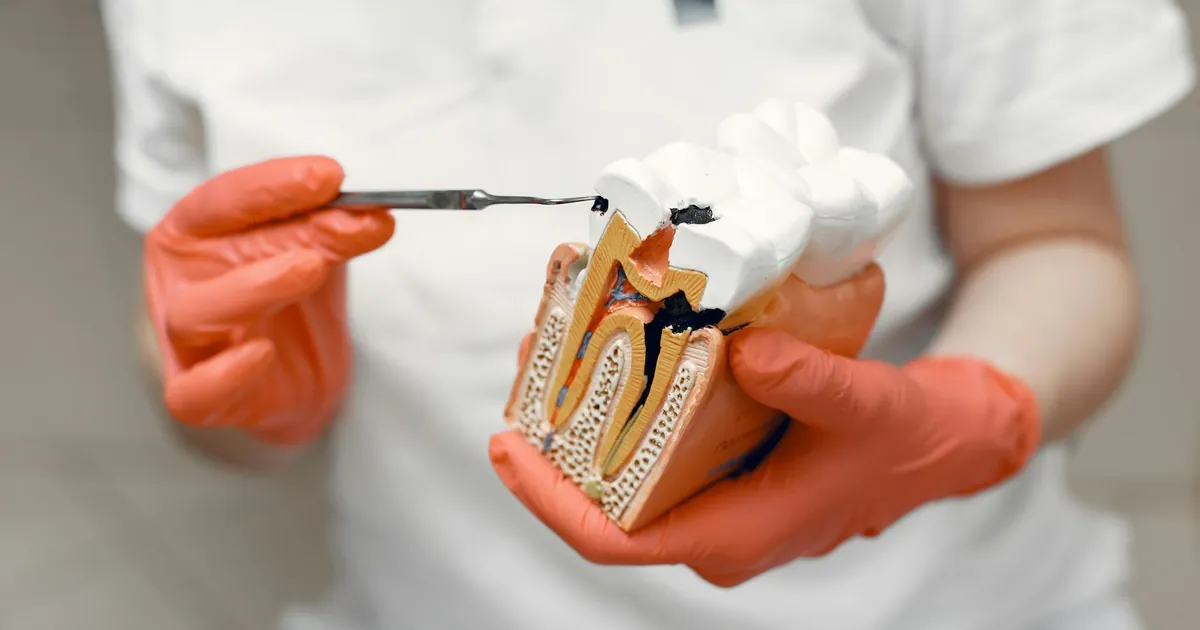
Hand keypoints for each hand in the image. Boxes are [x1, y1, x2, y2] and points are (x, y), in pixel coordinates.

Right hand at [144, 156, 393, 444]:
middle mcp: (180, 279)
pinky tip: (262, 354)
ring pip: (195, 314)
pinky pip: (194, 390)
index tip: (331, 175)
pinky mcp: (194, 392)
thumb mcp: (315, 254)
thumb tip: (371, 214)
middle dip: (278, 233)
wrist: (292, 372)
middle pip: (212, 250)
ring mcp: (181, 338)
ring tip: (310, 269)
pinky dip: (225, 374)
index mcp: (196, 231)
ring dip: (255, 289)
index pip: (224, 198)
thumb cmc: (288, 298)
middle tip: (339, 224)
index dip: (274, 184)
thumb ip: (333, 232)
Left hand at [490, 329, 1040, 586]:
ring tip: (552, 354)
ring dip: (582, 423)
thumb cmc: (900, 437)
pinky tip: (610, 360)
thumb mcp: (860, 402)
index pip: (612, 540)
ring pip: (622, 476)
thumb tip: (745, 350)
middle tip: (527, 369)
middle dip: (553, 444)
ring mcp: (712, 506)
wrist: (935, 442)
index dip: (548, 500)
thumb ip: (807, 381)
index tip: (506, 448)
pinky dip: (622, 413)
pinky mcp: (718, 478)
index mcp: (732, 534)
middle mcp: (711, 529)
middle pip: (603, 503)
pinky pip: (649, 455)